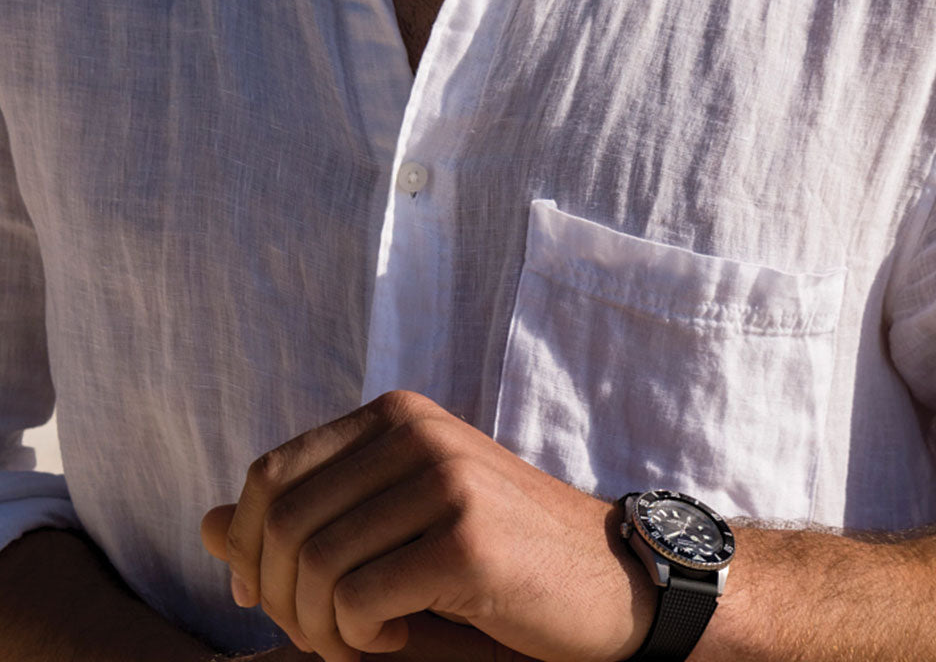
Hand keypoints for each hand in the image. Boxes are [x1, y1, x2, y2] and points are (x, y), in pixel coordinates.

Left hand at [200, 392, 648, 661]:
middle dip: (282, 601)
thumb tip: (207, 525)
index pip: (270, 475)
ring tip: (364, 639)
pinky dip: (359, 640)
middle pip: (281, 524)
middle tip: (328, 635)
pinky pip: (356, 601)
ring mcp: (444, 478)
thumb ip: (307, 522)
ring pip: (312, 566)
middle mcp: (416, 431)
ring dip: (320, 629)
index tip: (278, 603)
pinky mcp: (465, 538)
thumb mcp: (395, 525)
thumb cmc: (498, 555)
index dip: (253, 551)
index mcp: (397, 415)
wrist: (610, 579)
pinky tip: (400, 633)